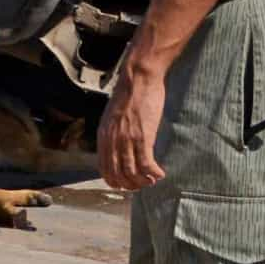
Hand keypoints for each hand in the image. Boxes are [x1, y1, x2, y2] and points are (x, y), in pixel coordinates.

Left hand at [98, 63, 166, 190]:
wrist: (138, 78)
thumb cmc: (128, 94)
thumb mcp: (112, 116)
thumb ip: (112, 133)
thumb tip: (118, 147)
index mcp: (103, 136)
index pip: (104, 169)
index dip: (116, 181)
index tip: (127, 184)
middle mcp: (112, 141)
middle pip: (118, 175)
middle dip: (131, 185)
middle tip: (143, 184)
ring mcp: (127, 140)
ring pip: (132, 172)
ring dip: (144, 181)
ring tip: (153, 180)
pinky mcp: (142, 136)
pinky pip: (146, 164)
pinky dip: (154, 173)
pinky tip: (161, 174)